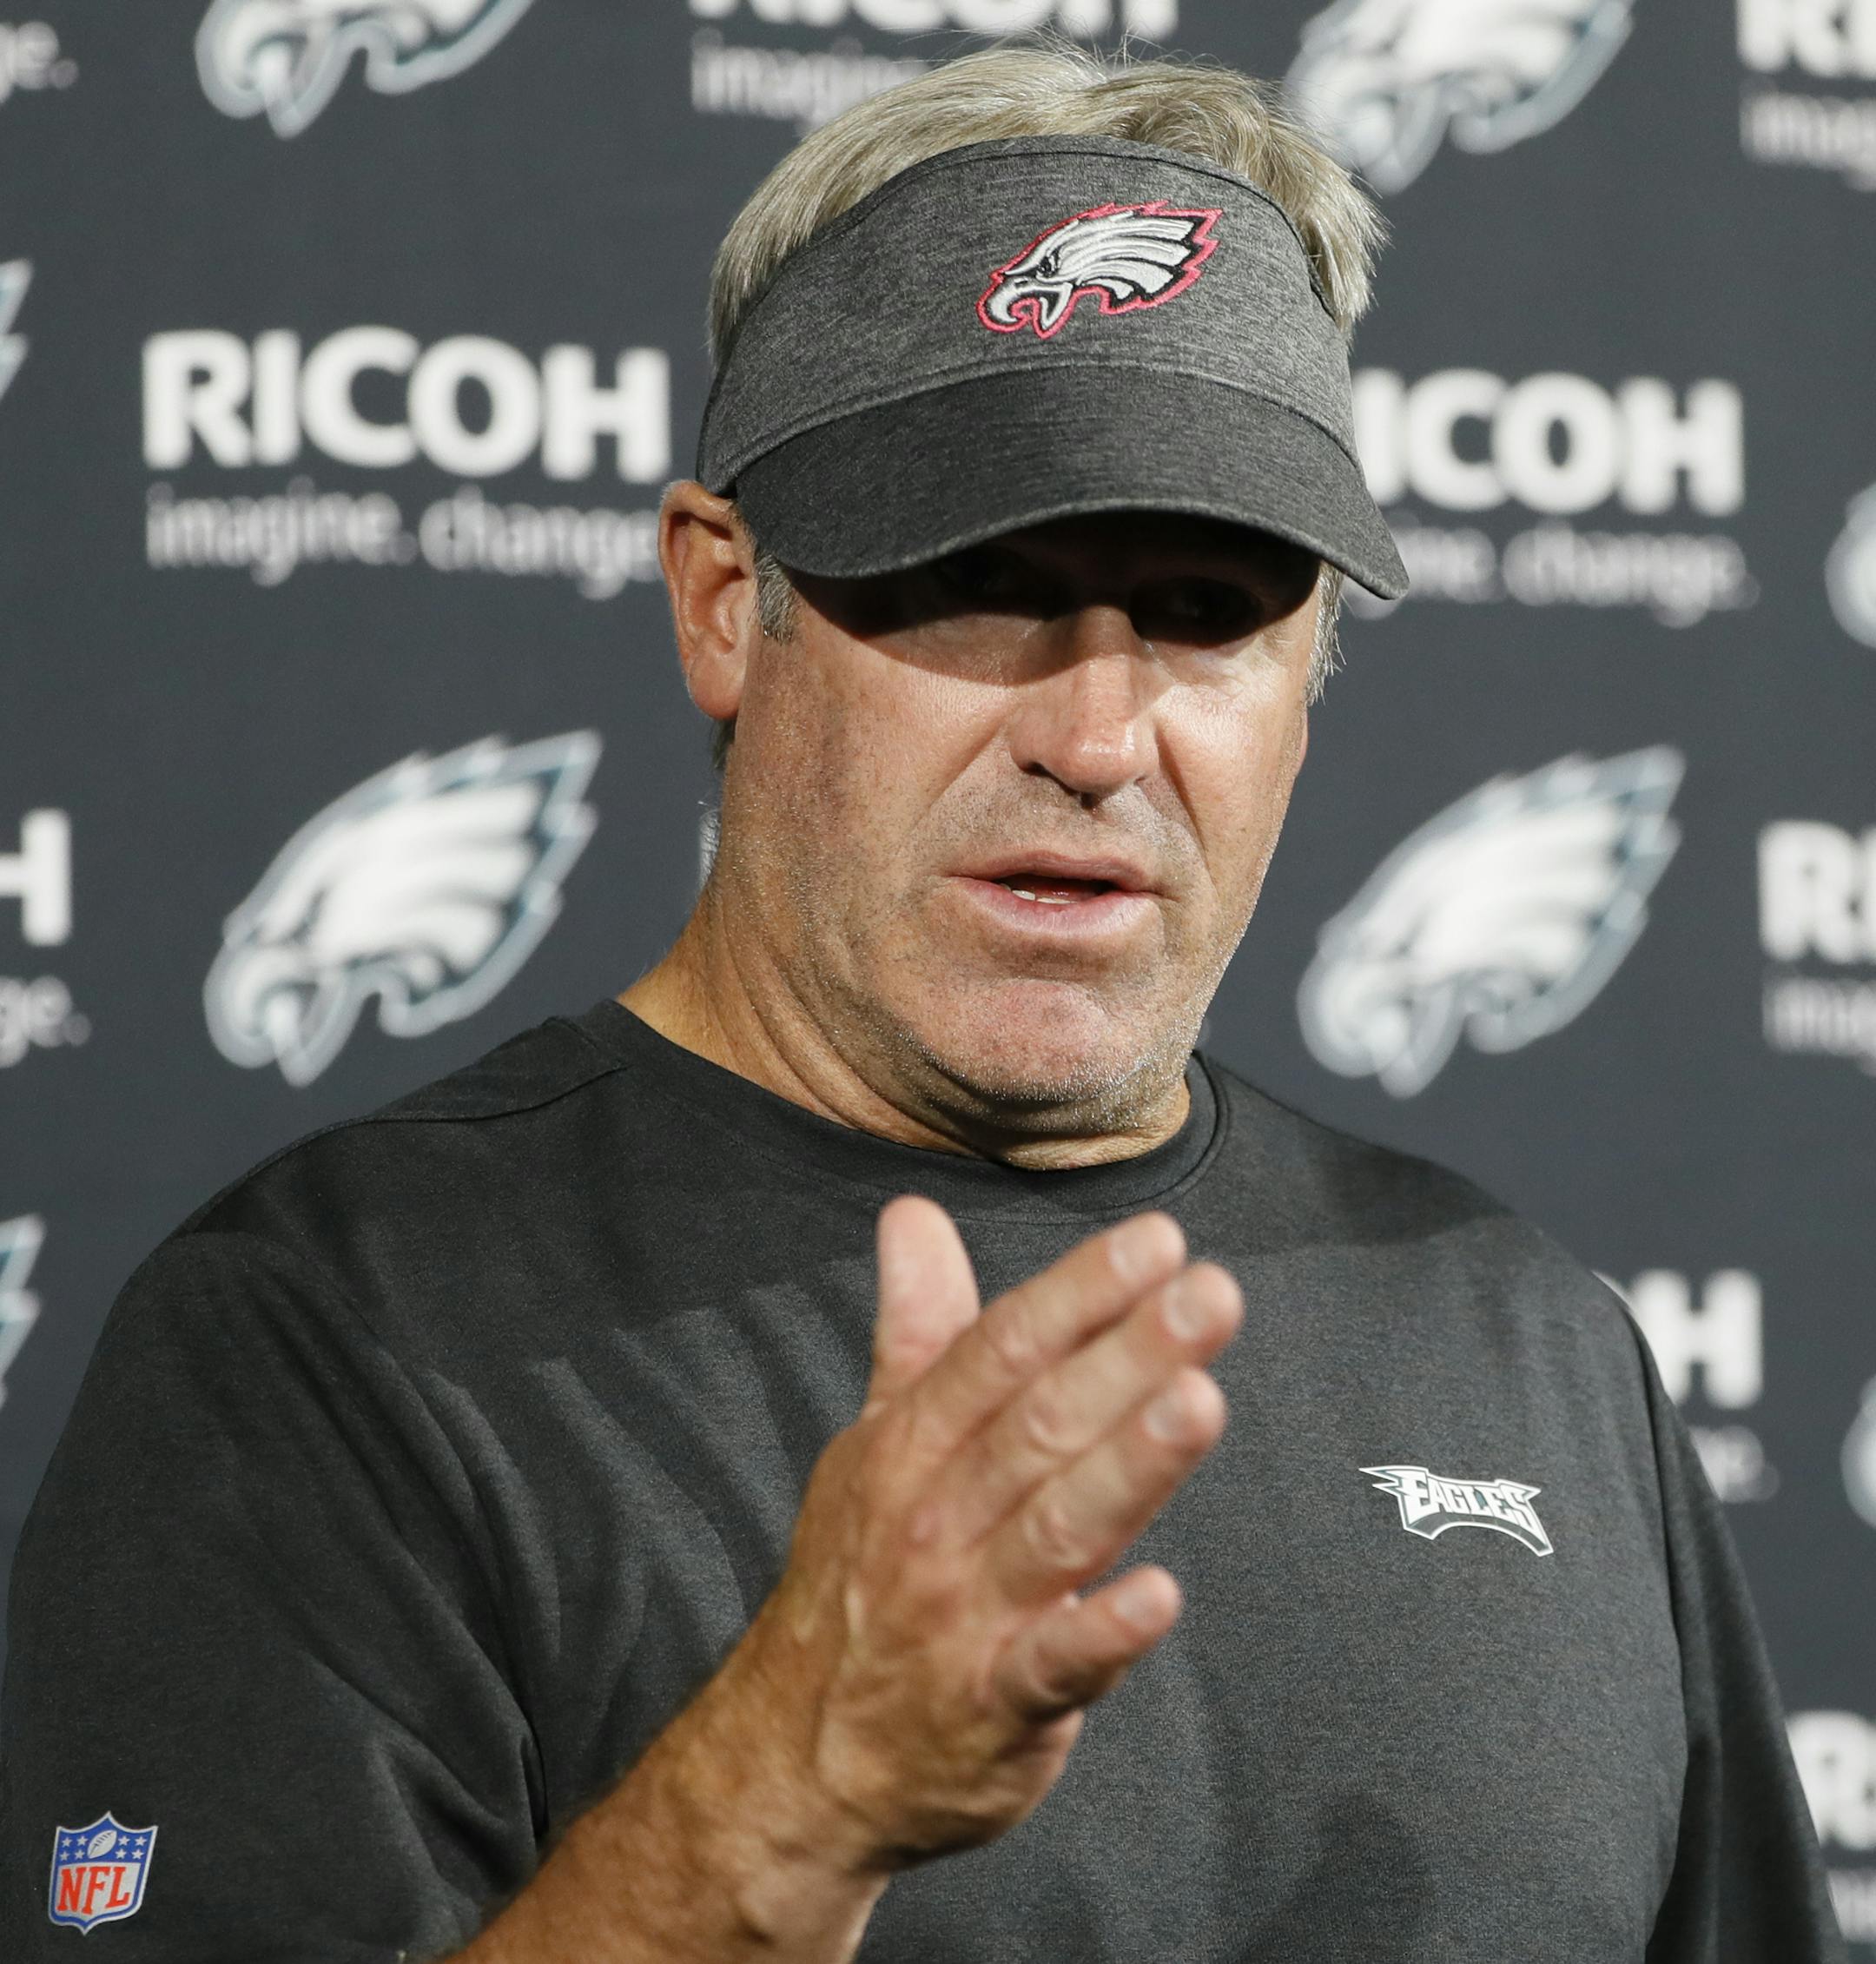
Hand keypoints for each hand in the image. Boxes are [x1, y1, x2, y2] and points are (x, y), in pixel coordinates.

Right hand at [739, 1196, 1241, 1872]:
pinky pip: (1055, 1669)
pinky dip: (1105, 1635)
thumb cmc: (857, 1576)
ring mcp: (965, 1616)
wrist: (798, 1756)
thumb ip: (914, 1328)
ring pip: (1059, 1529)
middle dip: (1128, 1355)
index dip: (1079, 1293)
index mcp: (910, 1446)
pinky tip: (1162, 1596)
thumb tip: (912, 1214)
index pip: (1001, 1350)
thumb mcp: (873, 1442)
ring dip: (1131, 1465)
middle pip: (1040, 1424)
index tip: (1156, 1242)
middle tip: (1209, 1293)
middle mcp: (934, 1520)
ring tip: (1200, 1399)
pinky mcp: (999, 1707)